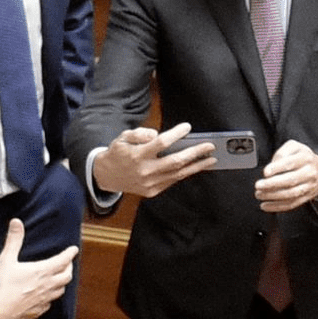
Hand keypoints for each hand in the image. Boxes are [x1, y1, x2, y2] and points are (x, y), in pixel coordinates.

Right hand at [0, 219, 77, 318]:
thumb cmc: (2, 287)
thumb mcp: (6, 259)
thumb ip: (13, 240)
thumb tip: (16, 223)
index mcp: (42, 272)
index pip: (62, 260)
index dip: (70, 254)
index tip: (74, 250)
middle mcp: (47, 286)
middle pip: (67, 276)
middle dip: (69, 268)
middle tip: (68, 263)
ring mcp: (44, 300)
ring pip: (61, 290)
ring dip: (63, 283)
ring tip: (60, 278)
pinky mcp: (38, 311)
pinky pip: (50, 303)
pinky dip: (52, 297)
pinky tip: (47, 296)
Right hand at [93, 123, 215, 197]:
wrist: (106, 176)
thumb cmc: (118, 153)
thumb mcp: (123, 137)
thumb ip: (139, 134)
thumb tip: (155, 134)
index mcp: (137, 155)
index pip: (161, 143)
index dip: (176, 134)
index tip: (187, 127)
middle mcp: (145, 171)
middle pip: (175, 161)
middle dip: (195, 153)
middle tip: (210, 146)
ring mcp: (149, 183)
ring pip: (178, 174)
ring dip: (197, 166)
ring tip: (211, 159)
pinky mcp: (152, 191)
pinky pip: (173, 181)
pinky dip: (186, 173)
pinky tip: (196, 166)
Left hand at [254, 140, 317, 212]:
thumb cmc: (302, 158)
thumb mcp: (294, 147)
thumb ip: (282, 152)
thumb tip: (273, 164)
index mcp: (305, 158)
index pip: (290, 163)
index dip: (276, 168)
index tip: (265, 172)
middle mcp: (309, 172)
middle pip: (290, 180)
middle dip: (272, 184)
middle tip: (259, 185)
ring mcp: (309, 186)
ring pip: (290, 194)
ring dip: (273, 196)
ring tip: (259, 194)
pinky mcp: (306, 197)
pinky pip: (291, 204)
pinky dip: (277, 206)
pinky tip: (266, 205)